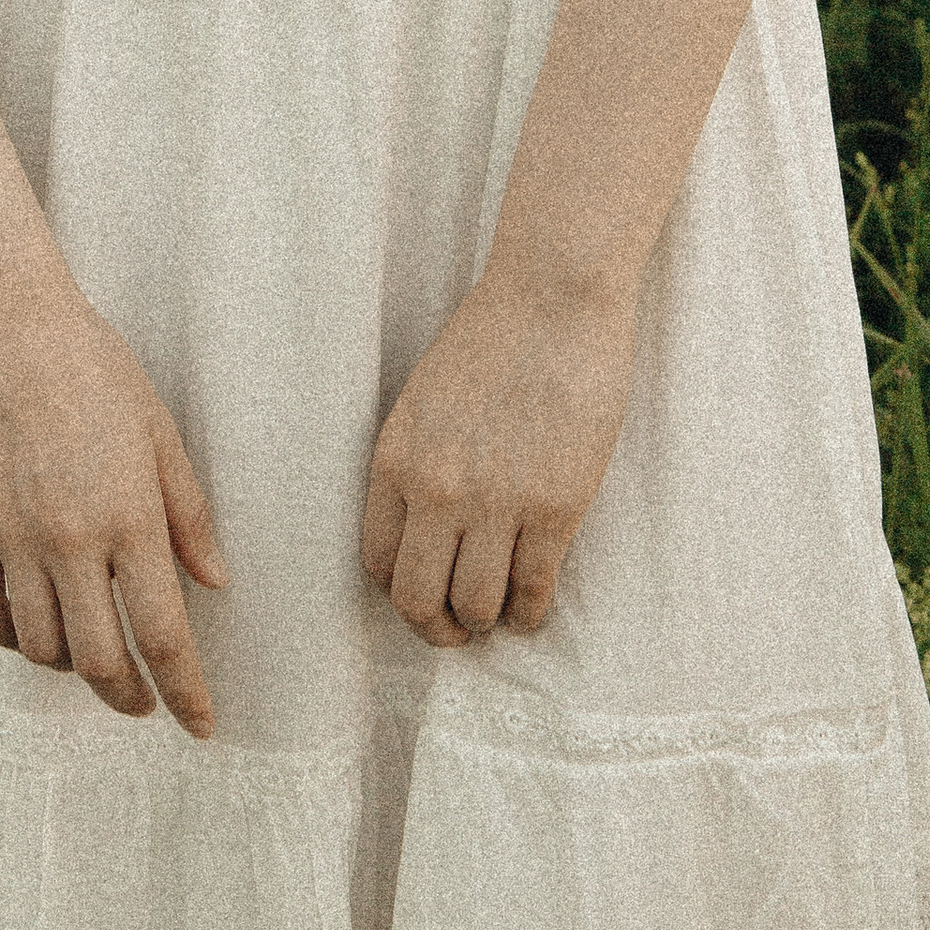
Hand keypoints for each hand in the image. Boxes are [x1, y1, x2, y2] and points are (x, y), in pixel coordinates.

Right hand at [0, 258, 227, 734]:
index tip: (199, 724)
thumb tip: (215, 583)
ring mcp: (14, 536)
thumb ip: (187, 514)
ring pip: (41, 645)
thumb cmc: (91, 367)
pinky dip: (11, 638)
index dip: (186, 692)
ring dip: (72, 669)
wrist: (4, 325)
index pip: (163, 634)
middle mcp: (71, 539)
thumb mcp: (159, 433)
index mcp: (129, 516)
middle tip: (145, 703)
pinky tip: (31, 632)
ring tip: (91, 659)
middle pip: (100, 660)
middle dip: (129, 698)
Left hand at [361, 258, 636, 644]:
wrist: (553, 298)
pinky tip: (532, 606)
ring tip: (497, 615)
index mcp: (396, 457)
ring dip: (485, 622)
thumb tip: (424, 529)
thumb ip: (418, 463)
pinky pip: (532, 591)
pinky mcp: (554, 508)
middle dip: (436, 629)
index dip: (398, 591)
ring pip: (476, 606)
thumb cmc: (492, 339)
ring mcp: (496, 502)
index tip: (421, 594)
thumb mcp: (425, 400)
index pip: (376, 560)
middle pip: (417, 599)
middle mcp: (437, 488)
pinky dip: (530, 613)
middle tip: (456, 631)